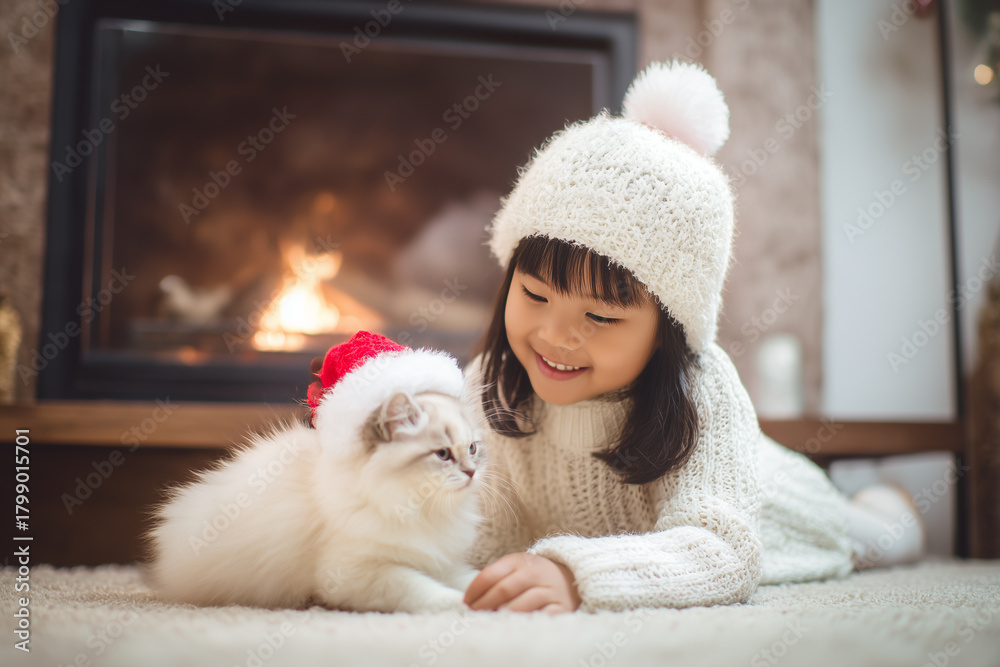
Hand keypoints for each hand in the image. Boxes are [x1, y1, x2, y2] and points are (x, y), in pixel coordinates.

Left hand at [463, 553, 580, 613]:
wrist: (571, 577)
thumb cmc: (533, 576)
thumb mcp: (515, 568)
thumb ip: (495, 579)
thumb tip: (470, 600)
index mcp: (519, 561)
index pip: (490, 575)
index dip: (474, 590)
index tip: (466, 603)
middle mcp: (534, 573)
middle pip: (503, 590)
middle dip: (484, 605)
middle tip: (474, 615)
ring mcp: (548, 590)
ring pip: (520, 604)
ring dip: (502, 615)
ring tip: (490, 622)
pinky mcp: (561, 607)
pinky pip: (540, 617)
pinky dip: (525, 623)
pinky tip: (513, 627)